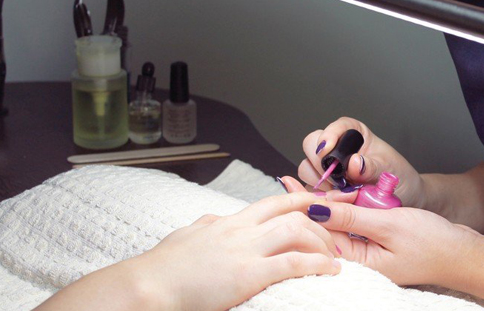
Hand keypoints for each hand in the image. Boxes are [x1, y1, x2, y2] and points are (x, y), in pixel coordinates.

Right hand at [134, 192, 341, 310]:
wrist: (149, 284)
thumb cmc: (165, 265)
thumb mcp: (189, 235)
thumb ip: (207, 224)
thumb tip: (216, 219)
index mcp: (229, 222)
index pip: (273, 202)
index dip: (301, 199)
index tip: (319, 202)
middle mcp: (241, 230)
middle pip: (292, 214)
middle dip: (319, 223)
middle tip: (334, 237)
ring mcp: (245, 250)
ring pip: (297, 232)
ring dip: (322, 243)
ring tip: (334, 257)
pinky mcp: (247, 274)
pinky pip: (292, 263)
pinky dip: (316, 264)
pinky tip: (330, 270)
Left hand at [299, 196, 479, 286]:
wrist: (463, 251)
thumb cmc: (432, 242)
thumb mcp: (388, 225)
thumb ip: (350, 217)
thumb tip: (316, 208)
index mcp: (357, 262)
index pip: (320, 232)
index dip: (304, 206)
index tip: (288, 184)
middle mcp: (358, 259)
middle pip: (324, 228)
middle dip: (310, 203)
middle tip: (291, 180)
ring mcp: (366, 251)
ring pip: (337, 223)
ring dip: (326, 203)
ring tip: (306, 184)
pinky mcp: (375, 242)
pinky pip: (353, 223)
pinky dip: (345, 207)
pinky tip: (336, 195)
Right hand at [300, 117, 424, 206]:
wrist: (403, 198)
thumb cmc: (398, 176)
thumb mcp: (388, 169)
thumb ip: (371, 166)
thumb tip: (354, 163)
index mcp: (354, 134)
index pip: (335, 127)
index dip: (328, 136)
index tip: (327, 150)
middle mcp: (337, 148)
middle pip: (311, 144)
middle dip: (320, 162)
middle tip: (336, 179)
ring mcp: (327, 168)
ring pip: (306, 168)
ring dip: (319, 181)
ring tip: (341, 193)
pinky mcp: (323, 187)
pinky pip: (309, 189)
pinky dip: (317, 196)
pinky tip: (334, 201)